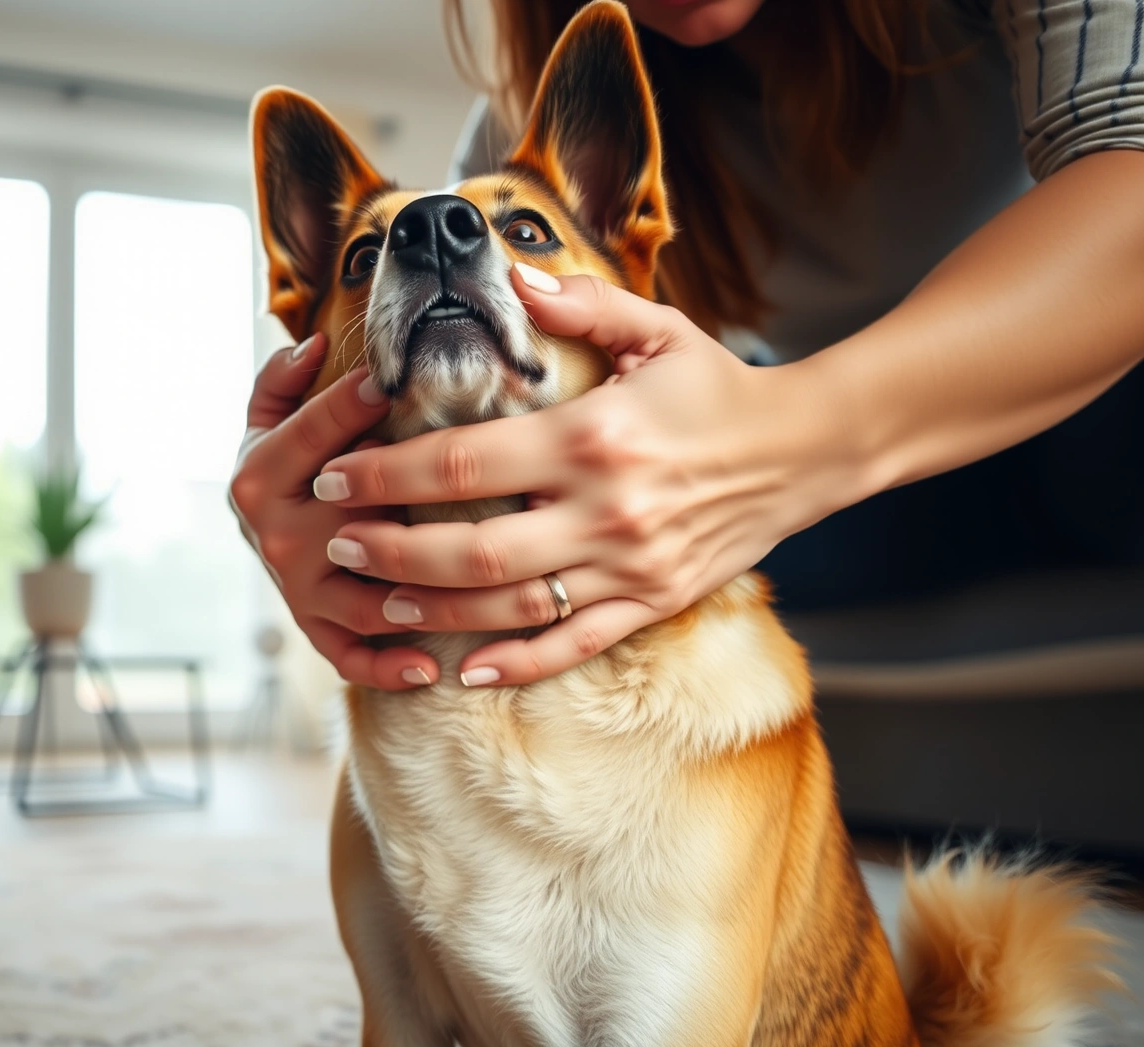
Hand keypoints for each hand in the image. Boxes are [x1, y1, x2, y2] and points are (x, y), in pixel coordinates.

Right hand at [231, 333, 441, 690]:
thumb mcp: (270, 413)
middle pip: (347, 521)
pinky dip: (388, 667)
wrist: (264, 526)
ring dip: (409, 600)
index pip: (313, 434)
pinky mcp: (316, 628)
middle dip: (401, 506)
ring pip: (359, 600)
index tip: (395, 383)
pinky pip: (350, 656)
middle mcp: (275, 537)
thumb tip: (315, 347)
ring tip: (463, 594)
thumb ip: (284, 378)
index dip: (351, 405)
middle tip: (466, 490)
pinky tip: (431, 665)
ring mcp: (298, 589)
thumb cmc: (289, 457)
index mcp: (259, 474)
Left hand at [312, 267, 864, 686]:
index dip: (387, 474)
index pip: (462, 461)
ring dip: (436, 611)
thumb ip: (577, 303)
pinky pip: (573, 645)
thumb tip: (509, 277)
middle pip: (472, 549)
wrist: (807, 450)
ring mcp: (628, 567)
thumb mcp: (656, 328)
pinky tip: (465, 671)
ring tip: (379, 601)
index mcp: (593, 437)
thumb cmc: (717, 387)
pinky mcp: (651, 604)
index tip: (335, 473)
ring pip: (511, 607)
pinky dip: (518, 664)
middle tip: (337, 543)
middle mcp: (606, 510)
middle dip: (392, 550)